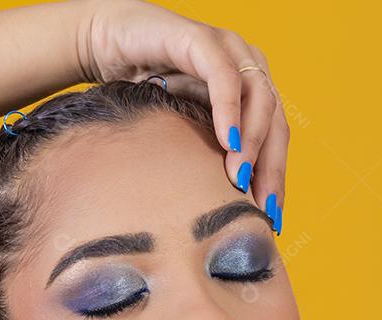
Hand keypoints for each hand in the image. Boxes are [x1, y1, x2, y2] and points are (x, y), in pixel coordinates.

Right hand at [71, 0, 287, 229]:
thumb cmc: (144, 92)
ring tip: (241, 179)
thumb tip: (221, 214)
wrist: (105, 45)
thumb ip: (206, 158)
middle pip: (276, 122)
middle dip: (271, 168)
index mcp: (251, 91)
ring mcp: (228, 49)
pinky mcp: (200, 38)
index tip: (271, 218)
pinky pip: (223, 75)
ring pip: (259, 98)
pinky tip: (228, 142)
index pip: (276, 139)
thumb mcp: (183, 132)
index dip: (276, 178)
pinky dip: (229, 110)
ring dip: (253, 142)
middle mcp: (247, 67)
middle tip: (262, 208)